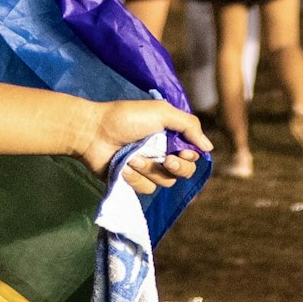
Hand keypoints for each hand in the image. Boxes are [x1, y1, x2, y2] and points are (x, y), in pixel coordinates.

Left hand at [77, 98, 210, 195]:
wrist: (93, 132)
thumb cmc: (125, 118)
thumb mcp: (160, 112)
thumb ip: (188, 126)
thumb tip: (209, 147)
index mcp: (170, 135)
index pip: (193, 155)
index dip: (189, 157)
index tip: (181, 152)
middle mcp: (161, 152)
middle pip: (184, 172)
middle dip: (175, 167)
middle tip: (165, 159)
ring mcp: (147, 167)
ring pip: (164, 182)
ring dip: (149, 169)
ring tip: (132, 156)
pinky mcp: (133, 180)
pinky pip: (146, 189)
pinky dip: (135, 177)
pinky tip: (123, 166)